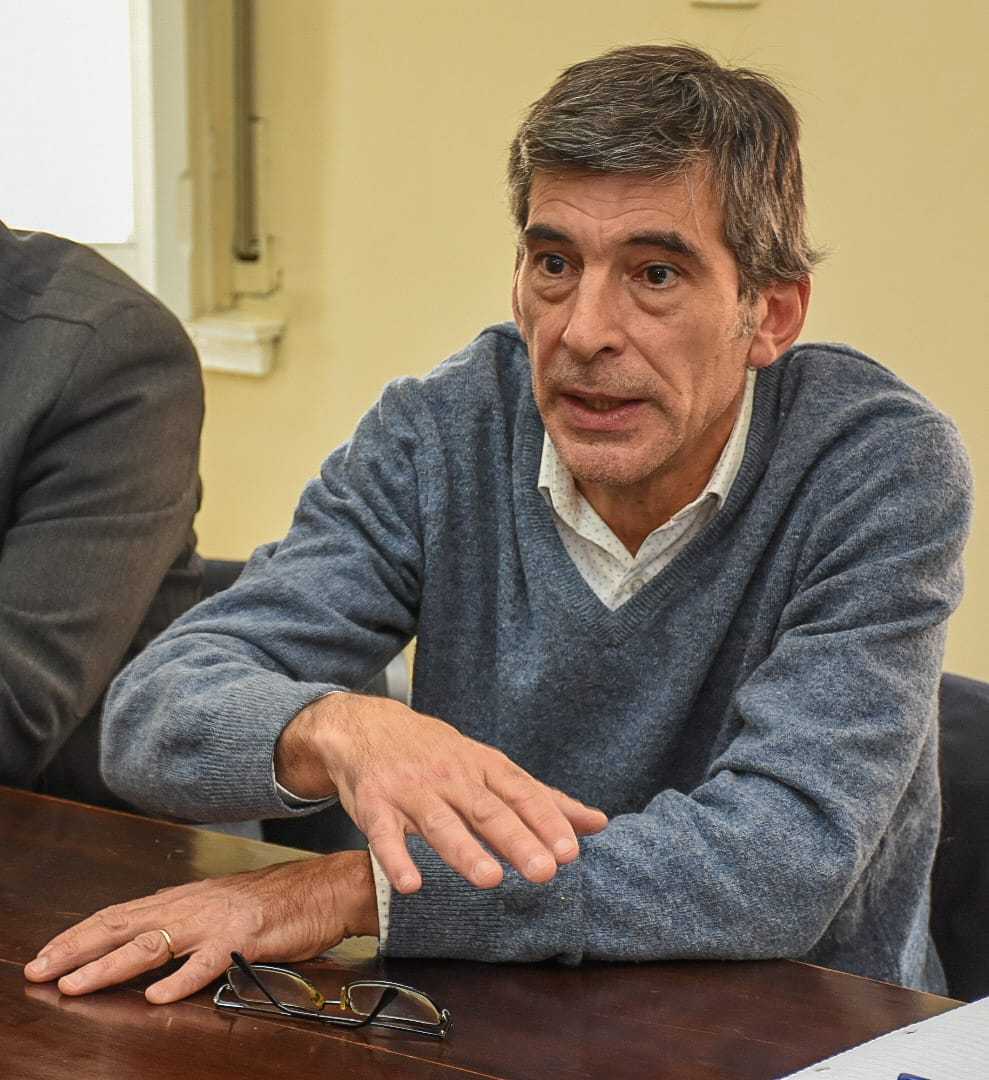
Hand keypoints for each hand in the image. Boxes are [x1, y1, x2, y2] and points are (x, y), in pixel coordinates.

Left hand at [23, 851, 376, 1003]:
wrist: (327, 888)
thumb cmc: (278, 900)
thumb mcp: (223, 904)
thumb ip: (187, 918)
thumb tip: (151, 935)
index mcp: (186, 898)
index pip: (121, 914)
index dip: (81, 934)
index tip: (48, 952)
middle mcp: (193, 905)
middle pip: (123, 925)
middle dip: (77, 948)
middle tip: (39, 969)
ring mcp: (217, 921)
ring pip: (153, 943)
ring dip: (110, 966)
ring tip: (77, 985)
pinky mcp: (245, 938)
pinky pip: (208, 963)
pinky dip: (180, 980)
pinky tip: (157, 996)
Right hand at [275, 693, 608, 893]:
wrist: (367, 727)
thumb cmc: (438, 754)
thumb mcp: (490, 766)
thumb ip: (540, 798)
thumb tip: (596, 823)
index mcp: (484, 767)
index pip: (521, 793)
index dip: (545, 821)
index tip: (571, 851)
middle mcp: (452, 777)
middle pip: (488, 810)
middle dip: (516, 839)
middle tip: (545, 871)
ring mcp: (412, 791)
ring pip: (441, 822)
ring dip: (465, 850)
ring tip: (490, 878)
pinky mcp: (376, 806)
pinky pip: (385, 836)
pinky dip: (396, 858)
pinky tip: (411, 884)